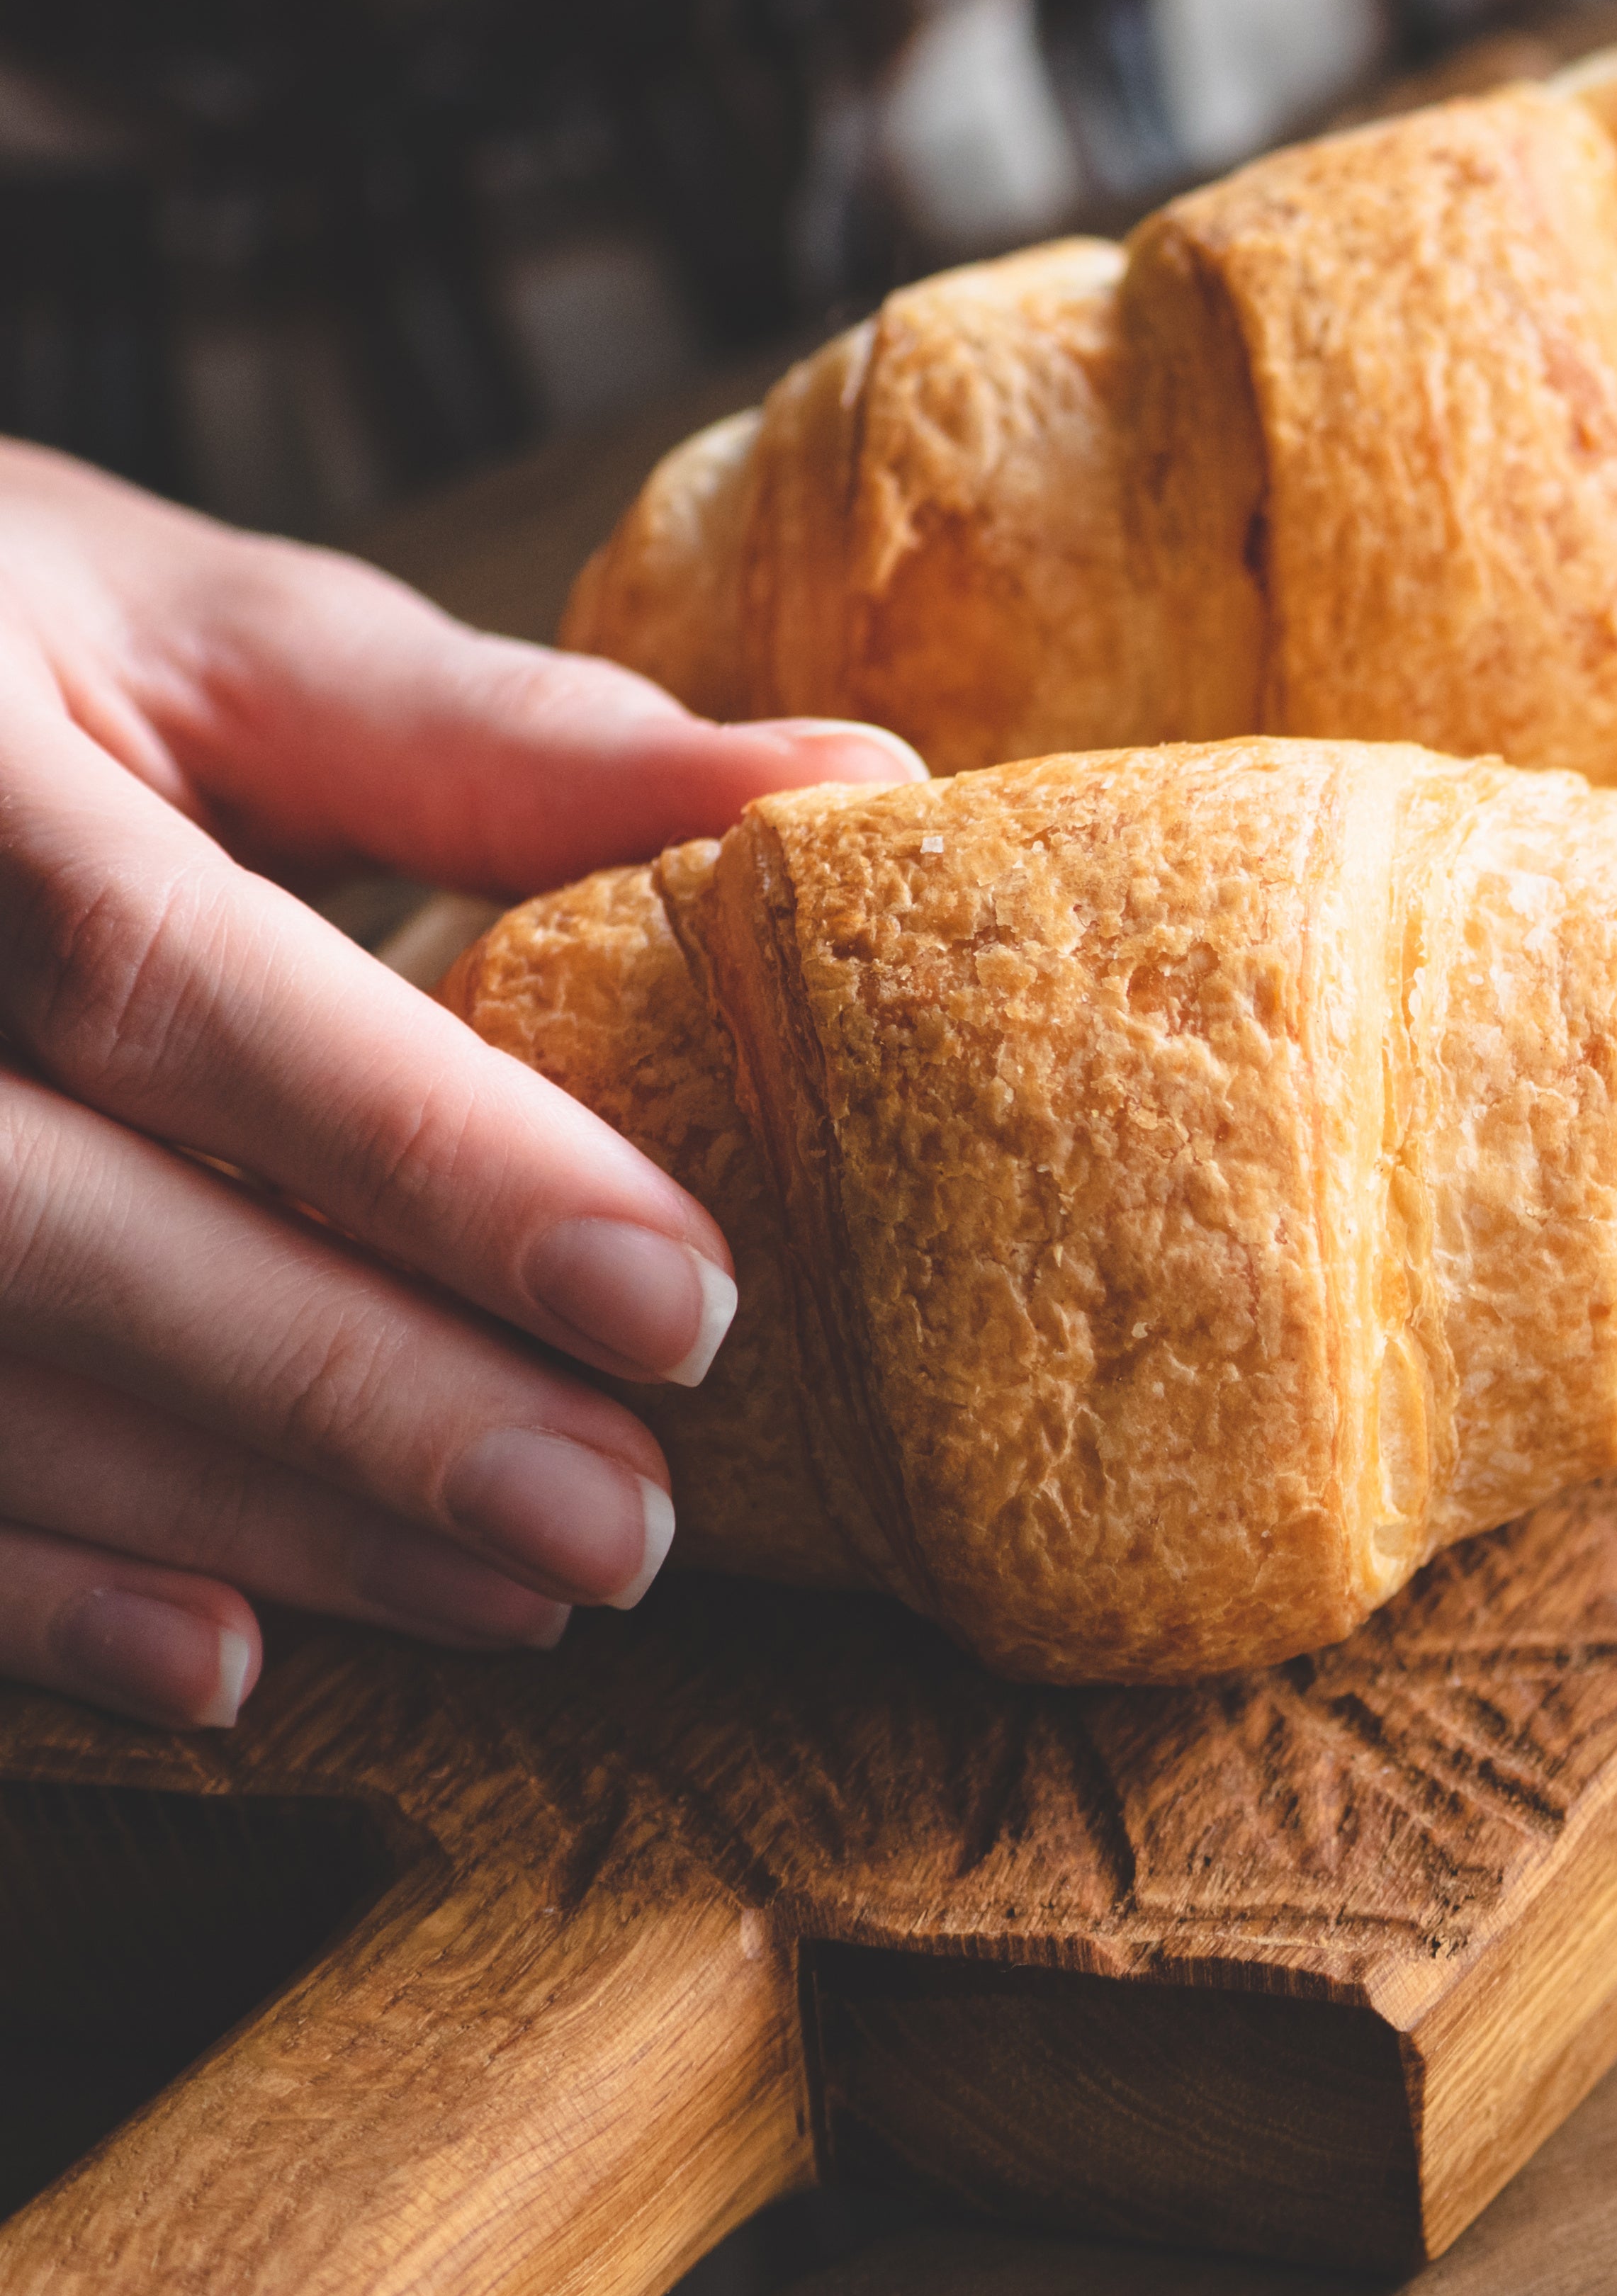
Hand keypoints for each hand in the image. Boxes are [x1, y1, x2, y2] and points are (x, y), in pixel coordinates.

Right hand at [0, 439, 917, 1727]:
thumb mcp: (201, 634)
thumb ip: (496, 737)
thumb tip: (854, 781)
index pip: (168, 980)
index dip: (427, 1154)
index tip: (684, 1300)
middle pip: (44, 1220)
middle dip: (347, 1393)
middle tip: (625, 1525)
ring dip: (246, 1513)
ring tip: (522, 1593)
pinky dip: (29, 1589)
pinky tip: (223, 1661)